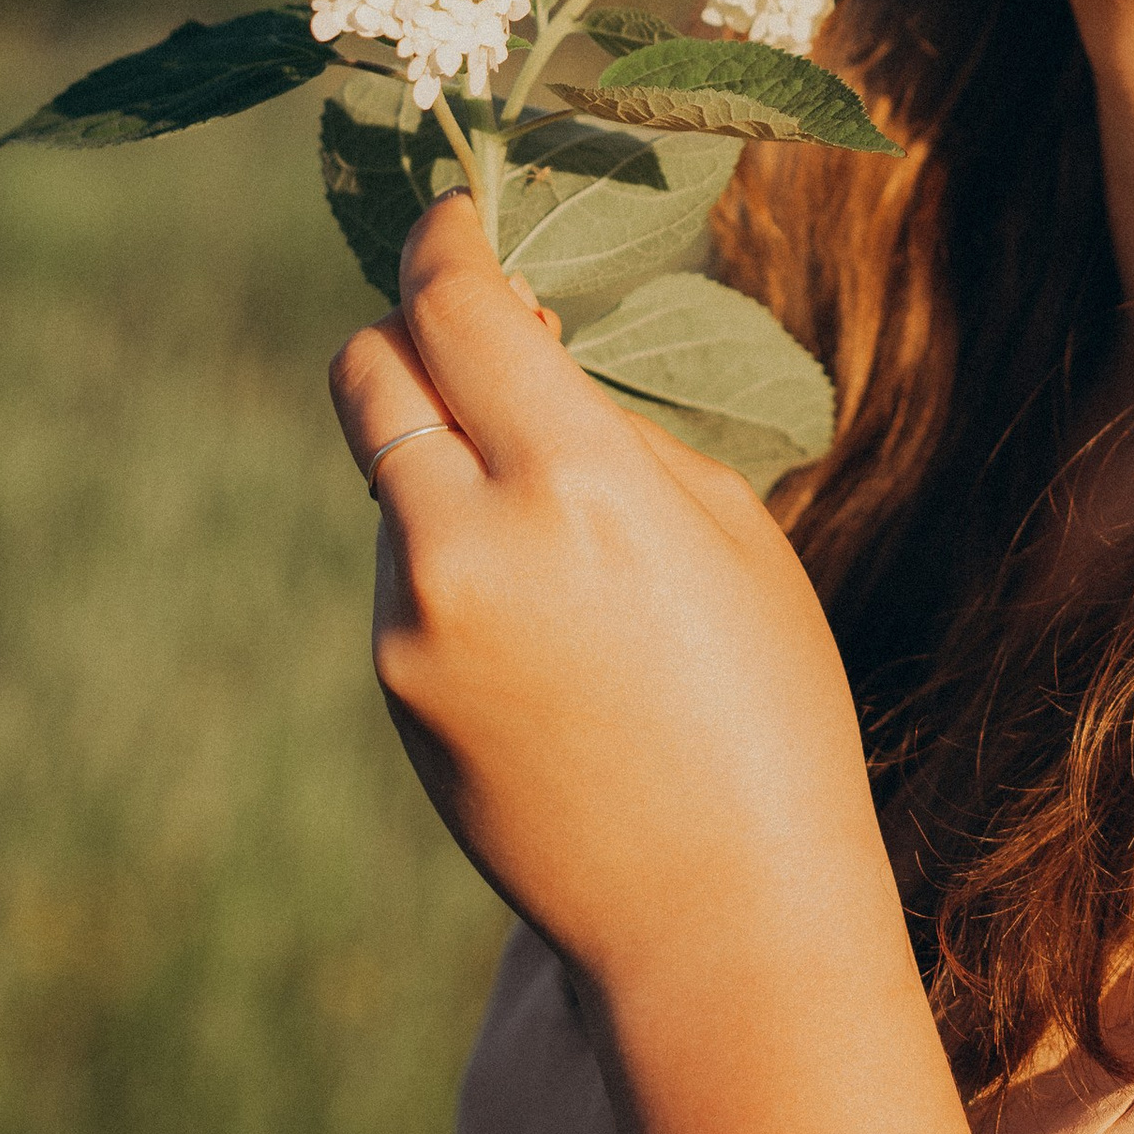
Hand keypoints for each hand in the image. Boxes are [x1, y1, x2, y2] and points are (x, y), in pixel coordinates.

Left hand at [329, 193, 884, 1006]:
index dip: (445, 241)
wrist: (716, 916)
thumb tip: (524, 361)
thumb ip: (611, 426)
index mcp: (576, 482)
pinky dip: (452, 557)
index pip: (455, 308)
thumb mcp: (726, 528)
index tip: (455, 217)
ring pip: (390, 479)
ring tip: (562, 541)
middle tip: (479, 339)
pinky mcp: (393, 694)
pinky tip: (547, 632)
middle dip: (409, 332)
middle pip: (367, 370)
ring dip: (445, 461)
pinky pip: (404, 576)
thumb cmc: (766, 704)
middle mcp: (468, 542)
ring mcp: (411, 627)